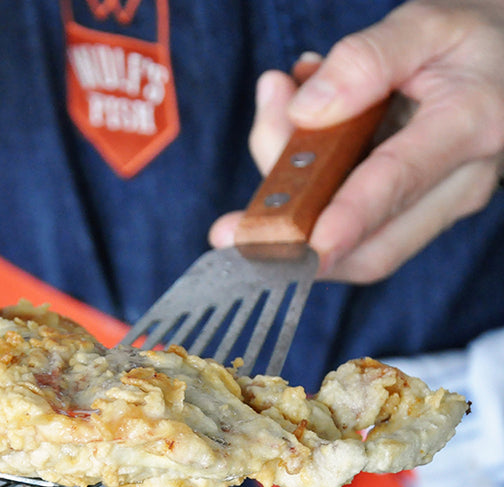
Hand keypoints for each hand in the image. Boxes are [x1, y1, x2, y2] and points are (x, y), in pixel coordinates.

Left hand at [210, 0, 503, 282]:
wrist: (501, 56)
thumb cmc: (468, 39)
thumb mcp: (426, 25)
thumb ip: (368, 60)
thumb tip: (308, 111)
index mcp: (468, 128)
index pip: (395, 182)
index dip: (346, 219)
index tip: (305, 246)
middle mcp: (454, 184)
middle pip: (369, 245)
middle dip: (291, 245)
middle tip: (224, 230)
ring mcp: (429, 204)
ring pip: (345, 239)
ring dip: (286, 193)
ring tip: (278, 94)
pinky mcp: (402, 209)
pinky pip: (340, 220)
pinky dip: (298, 183)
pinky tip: (292, 118)